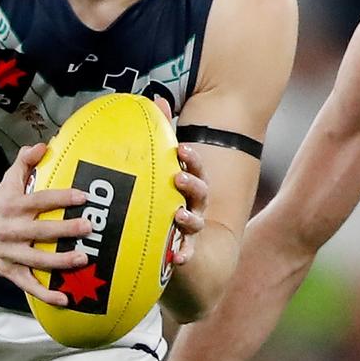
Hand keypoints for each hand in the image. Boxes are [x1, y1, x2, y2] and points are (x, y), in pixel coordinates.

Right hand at [0, 142, 91, 305]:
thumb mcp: (8, 179)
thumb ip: (25, 161)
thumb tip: (41, 145)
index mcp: (12, 206)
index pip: (38, 200)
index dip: (60, 198)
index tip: (82, 197)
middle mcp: (10, 231)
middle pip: (39, 231)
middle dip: (64, 230)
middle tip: (88, 227)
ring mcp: (10, 254)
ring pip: (36, 260)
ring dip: (59, 261)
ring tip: (83, 259)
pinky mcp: (9, 272)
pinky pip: (28, 285)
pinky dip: (45, 294)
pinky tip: (66, 298)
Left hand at [171, 144, 208, 265]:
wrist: (174, 241)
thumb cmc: (165, 198)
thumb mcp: (163, 170)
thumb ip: (160, 135)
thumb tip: (158, 102)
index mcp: (190, 185)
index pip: (196, 168)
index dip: (191, 159)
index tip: (181, 149)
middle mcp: (194, 205)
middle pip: (201, 192)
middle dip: (191, 184)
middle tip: (178, 178)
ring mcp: (191, 227)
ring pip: (195, 222)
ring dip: (189, 218)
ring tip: (178, 215)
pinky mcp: (183, 248)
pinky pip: (187, 252)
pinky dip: (184, 255)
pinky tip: (177, 258)